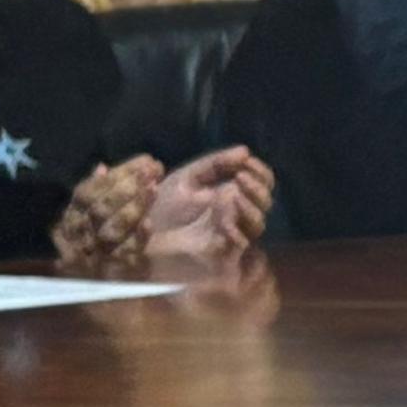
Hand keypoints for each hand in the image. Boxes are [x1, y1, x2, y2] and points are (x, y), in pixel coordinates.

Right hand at [49, 158, 159, 281]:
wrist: (84, 297)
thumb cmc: (89, 246)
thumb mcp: (83, 219)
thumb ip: (94, 194)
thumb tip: (101, 168)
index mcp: (69, 220)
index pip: (88, 193)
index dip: (117, 175)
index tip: (145, 160)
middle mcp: (79, 238)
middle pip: (100, 209)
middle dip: (128, 186)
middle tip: (153, 170)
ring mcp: (96, 257)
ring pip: (112, 230)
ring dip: (134, 207)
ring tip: (154, 187)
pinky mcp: (115, 276)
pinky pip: (125, 258)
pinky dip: (136, 240)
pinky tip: (149, 224)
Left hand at [143, 144, 273, 272]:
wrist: (140, 238)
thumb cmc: (161, 210)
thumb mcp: (186, 179)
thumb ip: (215, 164)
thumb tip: (245, 151)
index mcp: (229, 194)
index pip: (261, 183)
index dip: (260, 172)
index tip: (247, 162)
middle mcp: (234, 214)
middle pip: (265, 202)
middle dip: (257, 188)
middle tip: (240, 179)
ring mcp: (230, 235)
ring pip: (258, 223)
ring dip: (250, 208)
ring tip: (232, 198)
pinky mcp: (221, 256)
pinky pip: (241, 245)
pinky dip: (237, 232)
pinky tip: (225, 224)